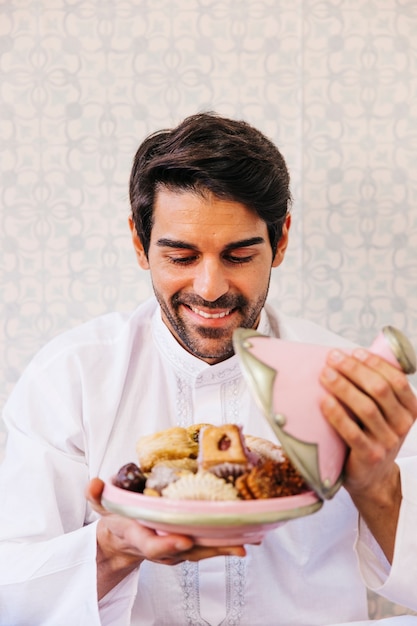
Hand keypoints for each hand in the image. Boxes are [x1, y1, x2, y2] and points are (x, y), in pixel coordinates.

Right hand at [86, 478, 245, 598]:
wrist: (121, 541)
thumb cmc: (118, 519)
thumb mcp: (102, 506)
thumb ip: (96, 494)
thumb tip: (95, 483)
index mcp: (139, 536)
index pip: (152, 545)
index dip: (167, 544)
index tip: (184, 539)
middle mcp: (160, 547)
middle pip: (186, 552)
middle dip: (209, 549)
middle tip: (234, 543)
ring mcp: (174, 550)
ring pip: (200, 551)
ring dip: (223, 547)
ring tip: (247, 539)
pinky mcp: (186, 547)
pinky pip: (206, 547)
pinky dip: (224, 544)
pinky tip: (245, 536)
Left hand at [319, 348, 416, 559]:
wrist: (372, 478)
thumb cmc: (372, 435)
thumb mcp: (384, 413)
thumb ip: (374, 389)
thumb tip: (346, 356)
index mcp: (410, 409)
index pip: (396, 379)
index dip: (374, 363)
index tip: (353, 352)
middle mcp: (402, 425)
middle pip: (379, 390)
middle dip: (354, 370)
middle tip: (332, 359)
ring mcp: (387, 442)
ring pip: (366, 408)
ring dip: (343, 387)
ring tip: (325, 374)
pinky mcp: (369, 456)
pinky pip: (352, 432)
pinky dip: (337, 415)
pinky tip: (324, 401)